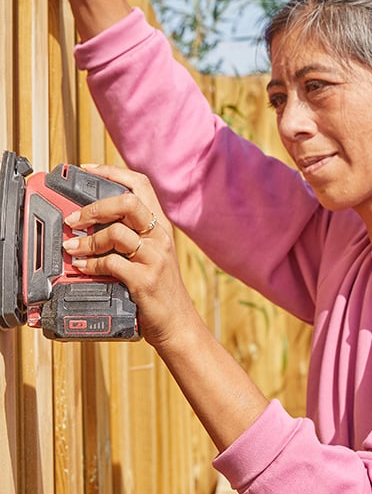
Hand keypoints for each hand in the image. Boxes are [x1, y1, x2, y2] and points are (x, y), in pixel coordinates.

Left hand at [62, 164, 197, 347]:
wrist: (176, 323)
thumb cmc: (157, 288)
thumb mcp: (150, 255)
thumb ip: (129, 236)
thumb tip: (88, 221)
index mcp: (160, 226)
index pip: (140, 184)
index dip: (112, 172)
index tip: (87, 170)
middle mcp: (160, 237)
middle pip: (127, 202)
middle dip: (94, 207)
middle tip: (74, 219)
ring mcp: (154, 258)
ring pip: (116, 233)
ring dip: (87, 240)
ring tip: (72, 248)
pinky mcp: (144, 280)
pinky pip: (111, 263)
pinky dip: (90, 265)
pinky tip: (82, 268)